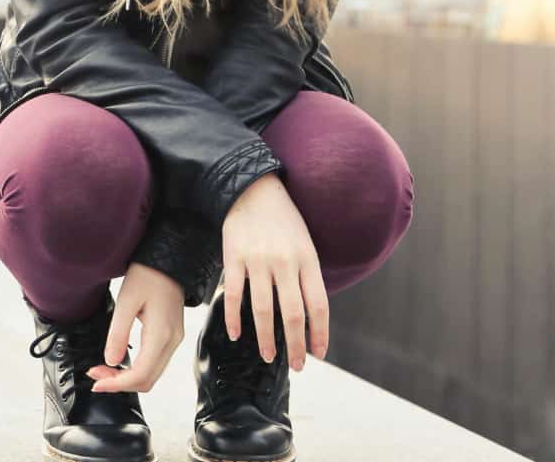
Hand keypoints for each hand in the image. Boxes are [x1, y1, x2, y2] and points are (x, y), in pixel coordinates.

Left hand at [85, 263, 184, 393]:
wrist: (168, 260)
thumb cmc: (148, 274)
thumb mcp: (126, 301)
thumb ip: (118, 333)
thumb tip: (111, 361)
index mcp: (161, 334)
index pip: (140, 375)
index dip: (116, 385)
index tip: (96, 383)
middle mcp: (172, 341)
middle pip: (147, 380)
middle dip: (119, 383)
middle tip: (95, 374)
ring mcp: (174, 340)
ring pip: (151, 374)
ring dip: (126, 378)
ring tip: (104, 368)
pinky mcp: (171, 337)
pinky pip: (154, 363)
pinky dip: (136, 369)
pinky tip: (120, 361)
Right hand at [219, 173, 327, 371]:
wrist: (252, 189)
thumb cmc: (283, 221)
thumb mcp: (305, 243)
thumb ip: (307, 275)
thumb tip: (309, 315)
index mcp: (307, 259)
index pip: (318, 305)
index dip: (320, 333)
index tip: (318, 354)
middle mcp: (285, 262)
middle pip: (293, 314)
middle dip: (296, 345)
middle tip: (297, 366)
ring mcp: (258, 261)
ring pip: (264, 310)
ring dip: (267, 339)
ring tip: (268, 357)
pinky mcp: (234, 258)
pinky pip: (235, 296)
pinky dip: (234, 319)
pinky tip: (236, 335)